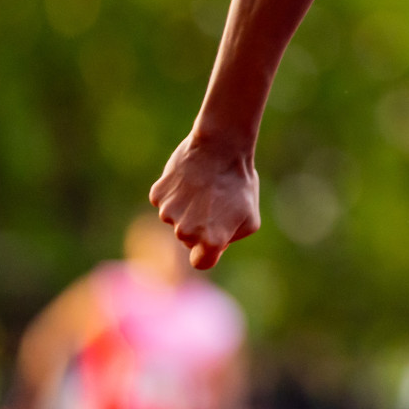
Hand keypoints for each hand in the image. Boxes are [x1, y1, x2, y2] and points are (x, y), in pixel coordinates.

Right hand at [149, 131, 260, 269]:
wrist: (222, 146)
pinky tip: (191, 178)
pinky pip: (165, 200)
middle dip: (200, 225)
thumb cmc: (240, 183)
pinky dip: (175, 192)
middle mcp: (185, 232)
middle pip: (188, 238)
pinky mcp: (158, 194)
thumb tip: (215, 246)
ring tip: (204, 187)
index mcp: (209, 241)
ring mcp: (168, 213)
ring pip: (175, 219)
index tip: (213, 240)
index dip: (208, 252)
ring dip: (187, 207)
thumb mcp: (250, 218)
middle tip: (215, 201)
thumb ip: (231, 238)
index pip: (201, 262)